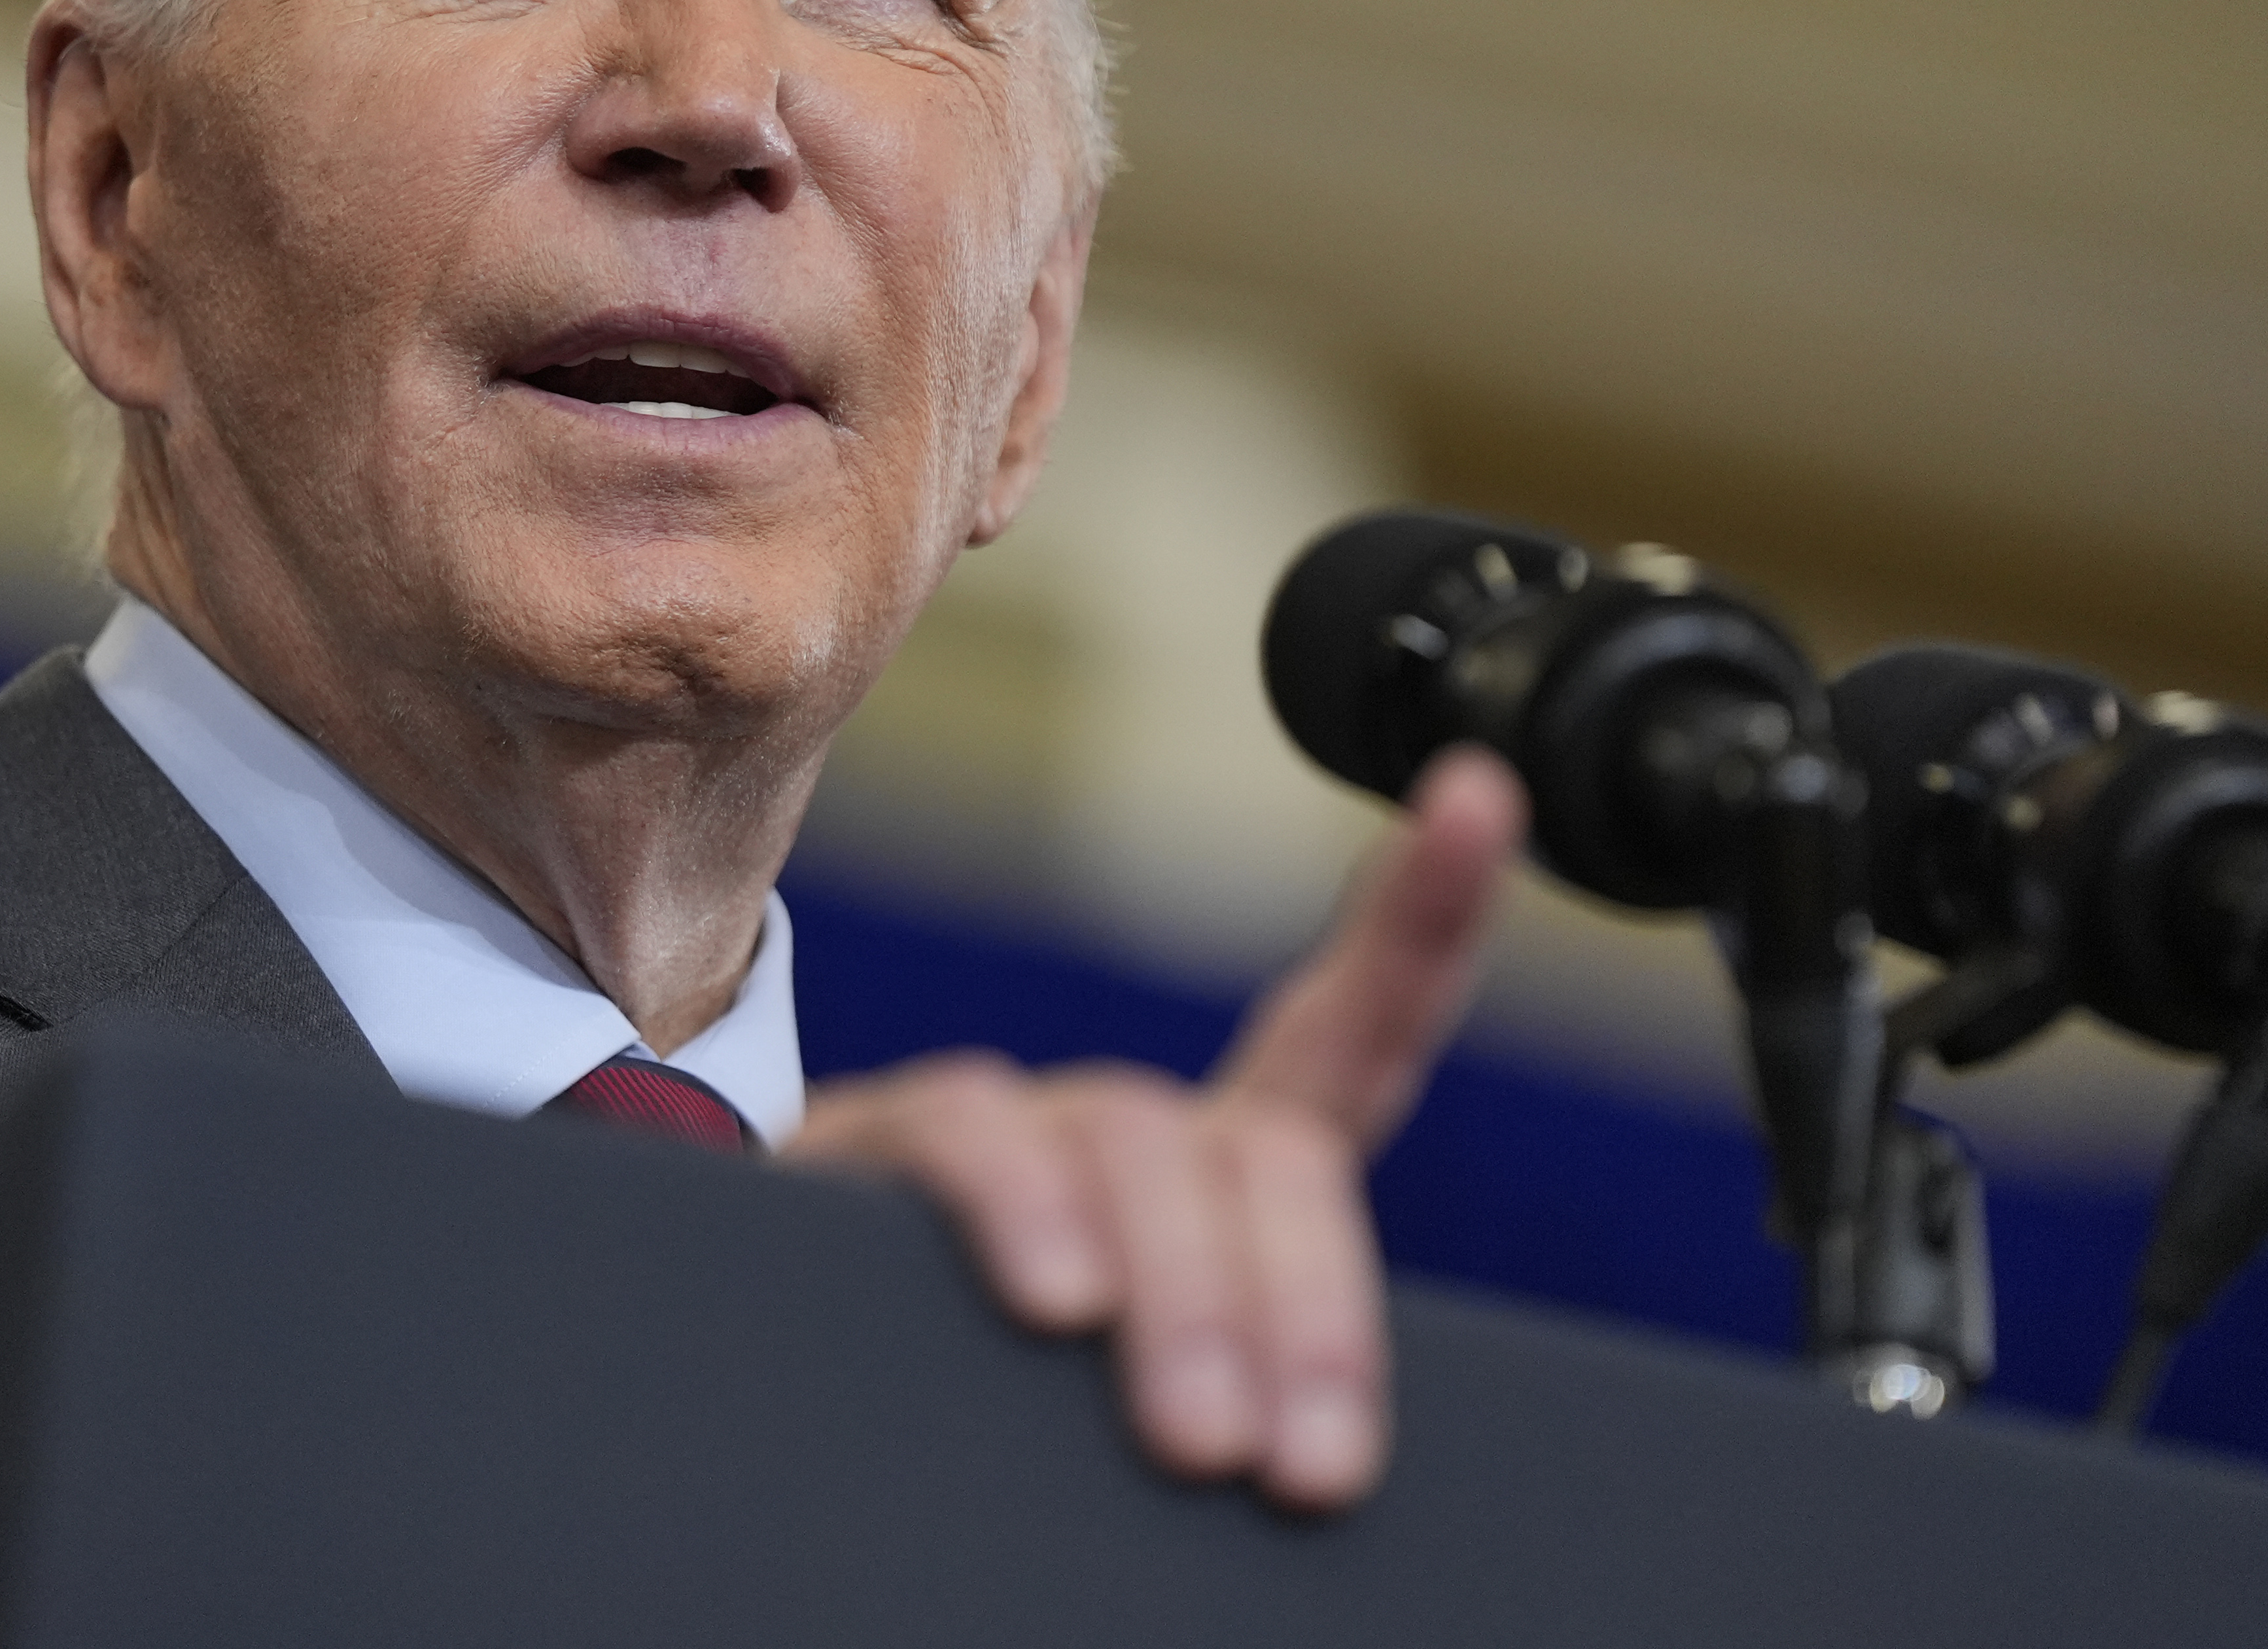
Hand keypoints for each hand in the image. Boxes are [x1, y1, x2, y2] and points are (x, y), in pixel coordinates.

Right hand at [782, 746, 1523, 1508]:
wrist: (786, 1382)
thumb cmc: (986, 1391)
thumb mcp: (1130, 1401)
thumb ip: (1227, 1383)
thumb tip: (1315, 1466)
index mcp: (1213, 1182)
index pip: (1345, 1038)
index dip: (1420, 917)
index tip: (1481, 800)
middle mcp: (1120, 1130)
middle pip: (1264, 1151)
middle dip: (1303, 1307)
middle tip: (1297, 1467)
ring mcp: (1012, 1130)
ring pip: (1136, 1145)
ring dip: (1185, 1295)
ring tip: (1195, 1440)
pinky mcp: (882, 1145)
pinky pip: (967, 1132)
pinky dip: (1023, 1209)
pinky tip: (1053, 1300)